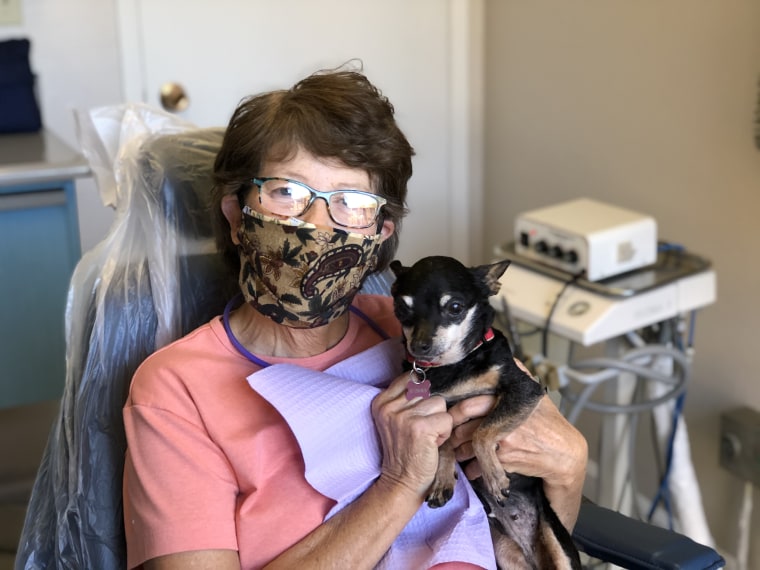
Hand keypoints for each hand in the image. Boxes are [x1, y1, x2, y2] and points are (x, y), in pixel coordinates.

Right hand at [371, 373, 452, 497]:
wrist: (401, 482)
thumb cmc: (405, 450)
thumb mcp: (396, 419)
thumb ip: (406, 397)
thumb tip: (428, 375)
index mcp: (381, 401)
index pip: (411, 378)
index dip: (421, 397)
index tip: (415, 416)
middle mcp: (389, 406)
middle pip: (428, 390)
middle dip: (431, 411)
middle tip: (420, 431)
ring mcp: (403, 416)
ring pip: (439, 403)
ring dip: (439, 422)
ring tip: (426, 437)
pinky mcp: (419, 428)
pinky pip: (446, 419)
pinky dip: (444, 433)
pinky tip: (431, 444)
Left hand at [447, 359, 587, 529]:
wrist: (565, 453)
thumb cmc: (550, 423)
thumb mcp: (536, 394)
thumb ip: (520, 375)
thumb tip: (507, 356)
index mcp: (507, 401)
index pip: (469, 404)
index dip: (454, 412)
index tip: (449, 416)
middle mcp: (504, 419)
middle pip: (464, 426)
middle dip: (452, 434)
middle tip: (448, 437)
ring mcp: (504, 440)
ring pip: (469, 446)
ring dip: (458, 452)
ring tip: (457, 453)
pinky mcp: (506, 459)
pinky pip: (480, 464)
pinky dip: (472, 469)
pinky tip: (470, 470)